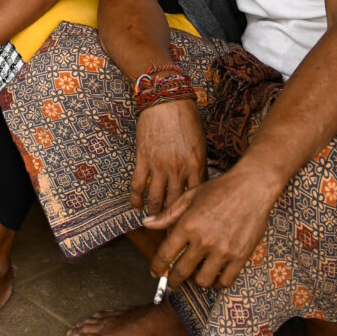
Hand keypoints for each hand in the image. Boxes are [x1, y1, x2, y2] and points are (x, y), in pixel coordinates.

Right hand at [130, 98, 206, 219]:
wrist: (165, 99)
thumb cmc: (186, 119)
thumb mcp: (200, 144)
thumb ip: (199, 166)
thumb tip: (200, 188)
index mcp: (196, 165)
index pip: (196, 198)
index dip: (193, 215)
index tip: (192, 227)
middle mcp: (178, 169)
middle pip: (176, 204)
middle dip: (174, 223)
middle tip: (172, 236)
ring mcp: (159, 165)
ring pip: (156, 200)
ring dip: (154, 214)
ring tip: (154, 224)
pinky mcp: (143, 159)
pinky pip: (138, 186)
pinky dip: (136, 200)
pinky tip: (136, 207)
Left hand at [147, 164, 276, 292]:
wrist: (252, 187)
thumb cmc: (219, 189)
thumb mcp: (190, 196)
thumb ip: (168, 214)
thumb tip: (146, 224)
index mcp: (187, 225)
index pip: (165, 254)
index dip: (157, 267)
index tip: (155, 273)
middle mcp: (203, 240)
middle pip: (181, 272)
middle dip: (174, 280)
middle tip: (174, 282)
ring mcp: (222, 250)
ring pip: (203, 281)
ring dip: (197, 281)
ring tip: (196, 275)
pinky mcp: (240, 256)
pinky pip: (225, 281)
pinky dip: (218, 283)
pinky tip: (215, 276)